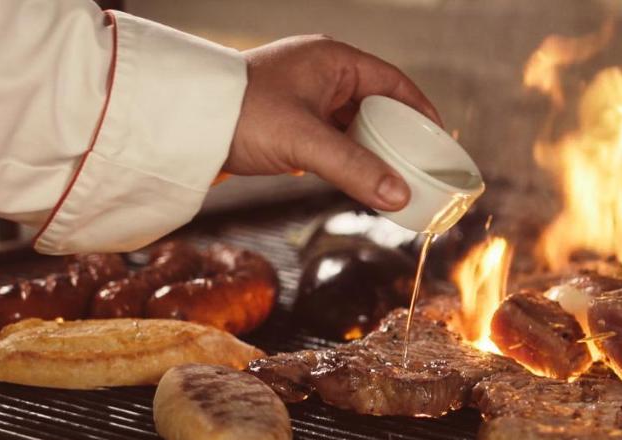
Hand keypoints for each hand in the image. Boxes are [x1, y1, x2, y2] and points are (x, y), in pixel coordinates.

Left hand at [224, 35, 441, 211]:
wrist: (183, 123)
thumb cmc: (239, 115)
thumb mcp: (305, 144)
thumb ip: (355, 169)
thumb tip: (399, 196)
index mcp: (333, 61)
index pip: (393, 83)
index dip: (420, 111)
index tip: (438, 141)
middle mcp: (321, 73)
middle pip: (375, 106)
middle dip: (396, 137)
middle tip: (417, 167)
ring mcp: (302, 97)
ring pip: (351, 125)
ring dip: (369, 150)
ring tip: (390, 178)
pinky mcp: (286, 120)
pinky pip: (329, 138)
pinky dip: (345, 157)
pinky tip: (354, 178)